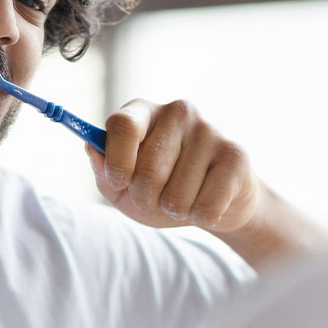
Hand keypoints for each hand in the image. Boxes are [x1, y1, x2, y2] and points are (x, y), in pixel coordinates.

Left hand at [86, 99, 259, 234]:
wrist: (213, 201)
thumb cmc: (159, 190)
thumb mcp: (122, 187)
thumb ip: (103, 170)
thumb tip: (92, 149)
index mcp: (142, 112)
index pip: (123, 125)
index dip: (117, 162)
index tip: (119, 182)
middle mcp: (177, 112)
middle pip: (148, 170)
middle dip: (145, 198)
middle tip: (155, 197)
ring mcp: (209, 130)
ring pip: (176, 195)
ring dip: (174, 209)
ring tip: (183, 198)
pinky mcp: (235, 155)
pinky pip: (206, 206)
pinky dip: (201, 216)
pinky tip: (207, 202)